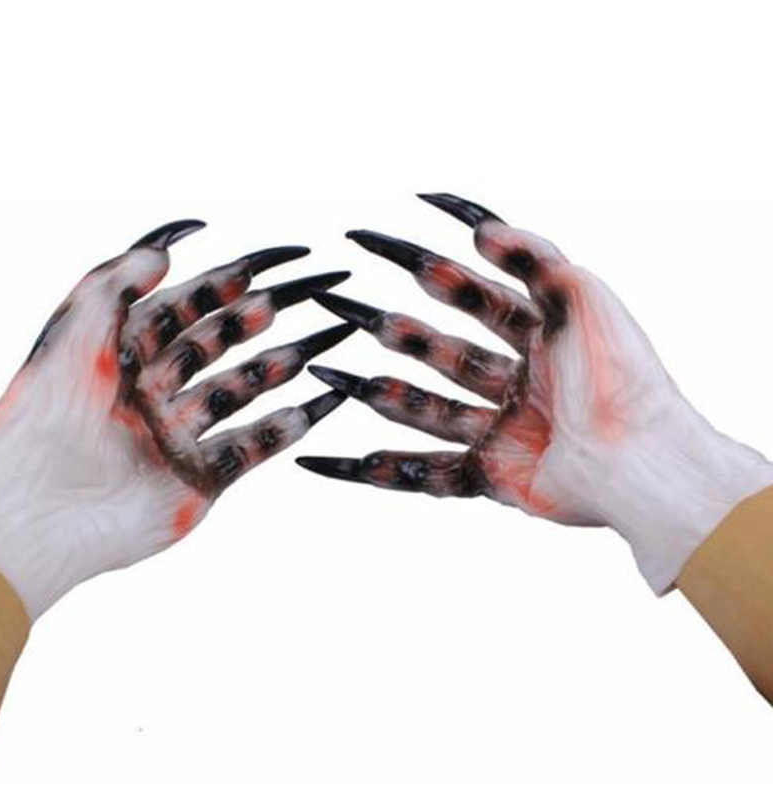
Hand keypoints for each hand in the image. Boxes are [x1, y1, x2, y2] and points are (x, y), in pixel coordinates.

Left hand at [0, 221, 355, 618]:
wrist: (43, 510)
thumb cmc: (48, 419)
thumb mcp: (76, 331)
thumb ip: (119, 282)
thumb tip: (166, 248)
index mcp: (122, 358)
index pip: (180, 311)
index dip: (216, 288)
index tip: (254, 270)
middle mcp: (152, 394)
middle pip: (213, 349)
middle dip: (248, 325)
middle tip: (280, 305)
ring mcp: (177, 437)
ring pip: (237, 395)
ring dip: (270, 373)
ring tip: (301, 355)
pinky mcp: (198, 479)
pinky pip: (249, 449)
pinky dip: (279, 432)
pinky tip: (305, 412)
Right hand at [298, 194, 772, 591]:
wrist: (642, 461)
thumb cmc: (623, 377)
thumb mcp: (585, 298)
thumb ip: (535, 256)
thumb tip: (482, 227)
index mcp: (540, 337)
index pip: (471, 293)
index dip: (427, 269)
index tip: (377, 245)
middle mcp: (517, 382)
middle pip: (441, 350)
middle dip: (395, 331)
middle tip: (349, 311)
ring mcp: (503, 430)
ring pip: (428, 409)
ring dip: (382, 395)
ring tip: (339, 380)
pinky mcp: (494, 477)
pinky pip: (429, 474)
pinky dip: (384, 473)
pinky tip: (343, 462)